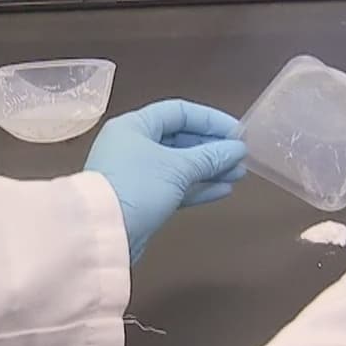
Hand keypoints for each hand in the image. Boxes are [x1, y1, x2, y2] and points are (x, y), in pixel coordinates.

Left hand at [84, 100, 246, 263]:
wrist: (104, 232)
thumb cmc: (137, 187)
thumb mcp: (178, 168)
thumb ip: (210, 156)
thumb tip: (238, 149)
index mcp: (135, 126)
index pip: (178, 112)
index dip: (210, 120)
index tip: (237, 133)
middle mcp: (133, 145)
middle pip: (180, 138)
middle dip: (212, 147)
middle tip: (240, 156)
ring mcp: (137, 173)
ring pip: (179, 165)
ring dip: (209, 168)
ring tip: (238, 174)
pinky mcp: (143, 199)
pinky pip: (175, 186)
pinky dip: (197, 187)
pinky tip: (223, 190)